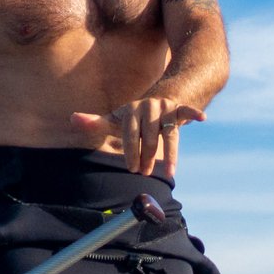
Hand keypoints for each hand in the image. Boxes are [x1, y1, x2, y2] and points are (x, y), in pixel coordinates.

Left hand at [71, 95, 200, 177]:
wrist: (157, 100)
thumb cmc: (133, 117)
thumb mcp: (115, 120)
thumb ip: (96, 123)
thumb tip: (72, 119)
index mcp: (130, 110)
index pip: (130, 135)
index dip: (131, 152)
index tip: (132, 168)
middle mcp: (147, 106)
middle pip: (149, 138)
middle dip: (147, 158)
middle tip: (145, 173)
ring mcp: (164, 107)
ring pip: (168, 134)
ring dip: (169, 155)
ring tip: (168, 172)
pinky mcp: (178, 109)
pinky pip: (186, 111)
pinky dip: (193, 112)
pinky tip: (202, 118)